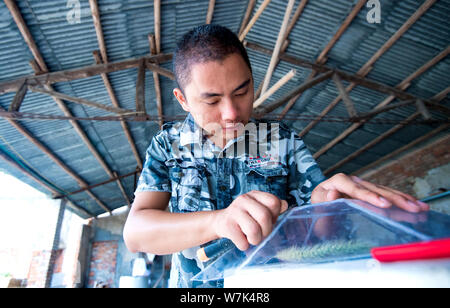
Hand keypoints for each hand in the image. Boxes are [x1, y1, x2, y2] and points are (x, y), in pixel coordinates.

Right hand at [213, 190, 287, 250]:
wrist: (220, 222)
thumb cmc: (244, 217)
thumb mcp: (258, 209)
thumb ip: (272, 208)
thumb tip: (285, 205)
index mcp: (254, 195)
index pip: (274, 202)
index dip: (275, 215)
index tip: (268, 221)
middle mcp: (244, 199)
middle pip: (264, 216)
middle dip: (266, 231)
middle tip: (261, 234)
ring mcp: (234, 211)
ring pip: (254, 230)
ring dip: (255, 240)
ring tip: (251, 238)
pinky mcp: (227, 224)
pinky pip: (242, 242)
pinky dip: (244, 245)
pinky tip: (240, 239)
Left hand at [311, 173, 428, 212]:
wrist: (319, 208)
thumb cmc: (317, 210)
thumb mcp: (316, 208)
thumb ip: (324, 202)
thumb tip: (333, 192)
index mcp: (336, 182)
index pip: (354, 188)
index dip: (370, 196)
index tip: (384, 204)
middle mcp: (351, 181)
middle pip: (374, 189)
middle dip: (394, 199)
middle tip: (411, 208)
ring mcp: (361, 185)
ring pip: (384, 191)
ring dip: (403, 200)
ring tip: (420, 208)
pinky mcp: (369, 192)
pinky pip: (386, 196)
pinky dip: (401, 200)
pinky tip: (415, 205)